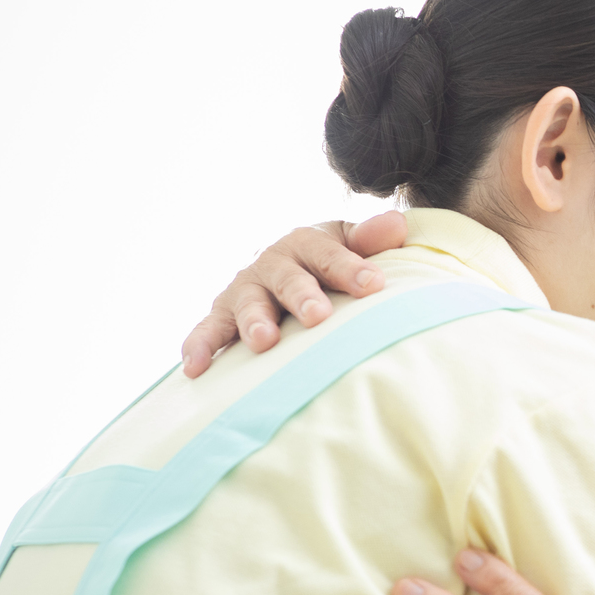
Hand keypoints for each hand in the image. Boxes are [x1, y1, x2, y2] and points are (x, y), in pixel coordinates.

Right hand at [178, 211, 408, 376]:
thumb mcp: (347, 243)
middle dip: (301, 296)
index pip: (328, 254)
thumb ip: (368, 239)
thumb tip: (398, 225)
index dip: (350, 267)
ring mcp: (245, 290)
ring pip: (247, 304)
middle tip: (317, 316)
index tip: (373, 284)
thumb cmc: (326, 260)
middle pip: (286, 279)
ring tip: (264, 342)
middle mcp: (271, 264)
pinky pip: (208, 329)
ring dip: (253, 322)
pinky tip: (196, 369)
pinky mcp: (223, 315)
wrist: (285, 262)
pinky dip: (200, 346)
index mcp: (305, 244)